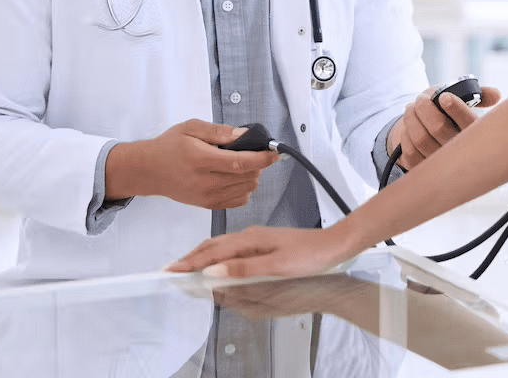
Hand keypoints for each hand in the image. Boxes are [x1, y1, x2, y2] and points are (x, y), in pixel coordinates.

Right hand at [105, 119, 278, 208]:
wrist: (149, 171)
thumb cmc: (169, 147)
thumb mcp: (191, 128)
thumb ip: (219, 131)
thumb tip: (244, 134)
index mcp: (202, 160)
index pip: (242, 162)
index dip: (263, 158)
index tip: (274, 152)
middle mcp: (206, 182)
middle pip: (248, 177)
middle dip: (257, 164)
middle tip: (251, 152)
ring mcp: (207, 196)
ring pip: (246, 189)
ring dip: (251, 176)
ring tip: (239, 164)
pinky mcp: (208, 205)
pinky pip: (238, 200)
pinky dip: (243, 189)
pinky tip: (234, 177)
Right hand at [166, 225, 354, 278]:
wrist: (336, 244)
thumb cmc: (311, 254)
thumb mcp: (277, 265)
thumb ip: (244, 269)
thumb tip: (214, 271)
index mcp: (251, 239)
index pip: (213, 252)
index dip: (191, 262)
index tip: (171, 271)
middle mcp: (251, 236)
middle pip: (213, 246)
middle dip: (191, 258)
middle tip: (172, 270)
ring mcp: (258, 239)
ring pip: (222, 247)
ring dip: (203, 256)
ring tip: (187, 266)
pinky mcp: (265, 245)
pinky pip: (234, 249)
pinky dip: (219, 256)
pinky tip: (218, 262)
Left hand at [388, 84, 501, 168]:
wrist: (432, 135)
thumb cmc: (449, 114)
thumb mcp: (465, 101)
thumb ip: (480, 95)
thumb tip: (495, 95)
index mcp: (475, 133)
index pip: (467, 122)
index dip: (455, 108)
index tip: (444, 97)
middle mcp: (460, 152)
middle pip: (438, 127)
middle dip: (424, 108)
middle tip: (420, 99)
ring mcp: (442, 164)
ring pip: (420, 138)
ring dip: (411, 118)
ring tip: (411, 108)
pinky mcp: (424, 170)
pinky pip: (410, 151)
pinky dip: (406, 134)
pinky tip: (409, 127)